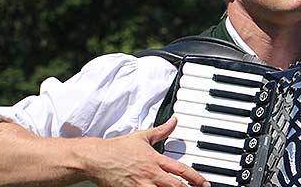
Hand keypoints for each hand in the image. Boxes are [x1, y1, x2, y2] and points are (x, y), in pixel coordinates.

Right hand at [80, 118, 209, 186]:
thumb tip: (174, 121)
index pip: (181, 169)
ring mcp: (141, 185)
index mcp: (155, 159)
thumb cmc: (117, 148)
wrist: (96, 158)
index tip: (204, 183)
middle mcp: (151, 173)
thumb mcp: (142, 136)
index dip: (196, 177)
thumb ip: (161, 130)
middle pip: (176, 185)